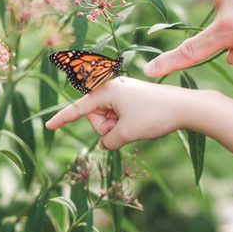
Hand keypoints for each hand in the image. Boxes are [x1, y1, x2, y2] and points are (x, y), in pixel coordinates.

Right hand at [45, 77, 200, 149]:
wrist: (185, 107)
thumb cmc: (154, 116)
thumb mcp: (126, 133)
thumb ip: (108, 141)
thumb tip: (105, 143)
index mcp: (106, 91)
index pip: (78, 109)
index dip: (62, 119)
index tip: (47, 126)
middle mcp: (112, 88)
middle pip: (94, 116)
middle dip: (105, 128)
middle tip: (125, 129)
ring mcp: (123, 93)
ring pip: (108, 119)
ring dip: (117, 128)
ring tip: (136, 125)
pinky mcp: (133, 99)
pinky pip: (119, 117)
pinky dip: (125, 125)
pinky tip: (141, 123)